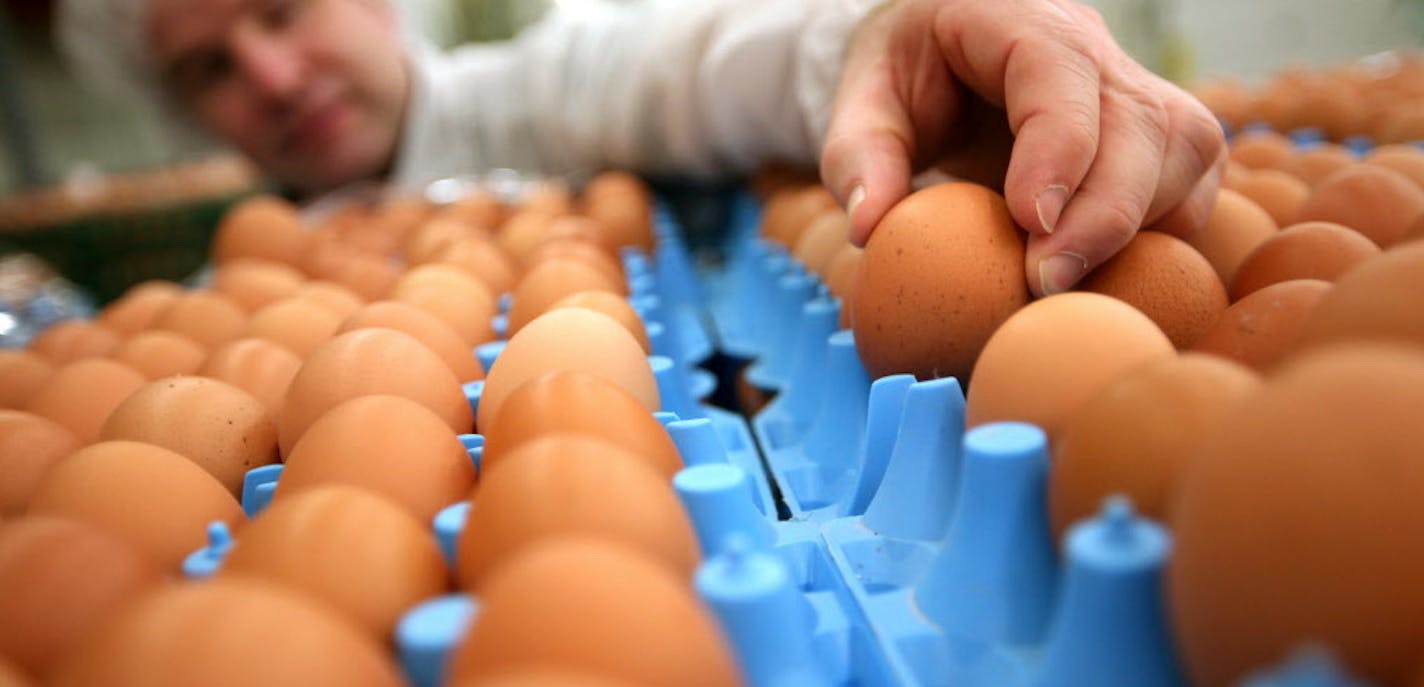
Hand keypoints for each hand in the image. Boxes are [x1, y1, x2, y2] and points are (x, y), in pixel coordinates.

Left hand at [819, 0, 1226, 296]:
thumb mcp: (862, 106)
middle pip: (1139, 118)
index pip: (1059, 67)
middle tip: (1046, 281)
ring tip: (1066, 278)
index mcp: (1012, 15)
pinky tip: (1105, 266)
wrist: (943, 55)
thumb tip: (872, 228)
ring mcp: (1132, 81)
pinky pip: (1192, 176)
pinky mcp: (1156, 128)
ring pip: (1182, 146)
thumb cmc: (906, 79)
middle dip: (1103, 212)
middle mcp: (1089, 40)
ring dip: (1138, 225)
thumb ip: (857, 158)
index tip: (1030, 223)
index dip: (1058, 148)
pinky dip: (1162, 229)